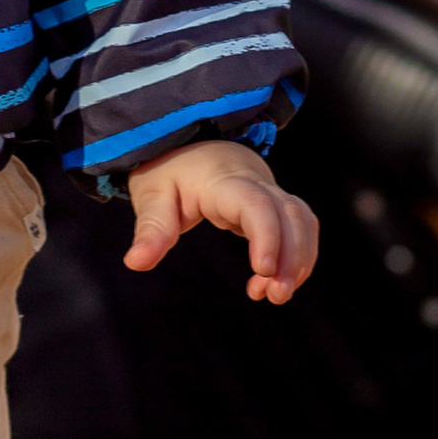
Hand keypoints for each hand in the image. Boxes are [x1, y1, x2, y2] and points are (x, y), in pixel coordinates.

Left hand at [124, 141, 317, 301]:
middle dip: (292, 257)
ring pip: (302, 221)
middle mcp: (256, 183)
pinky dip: (298, 255)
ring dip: (299, 259)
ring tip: (275, 296)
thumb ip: (151, 229)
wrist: (193, 141)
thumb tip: (135, 263)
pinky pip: (300, 227)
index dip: (266, 235)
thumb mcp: (152, 194)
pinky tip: (275, 283)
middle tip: (276, 297)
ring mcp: (270, 192)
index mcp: (224, 181)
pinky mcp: (276, 204)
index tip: (263, 270)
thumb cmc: (171, 171)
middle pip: (290, 215)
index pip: (255, 205)